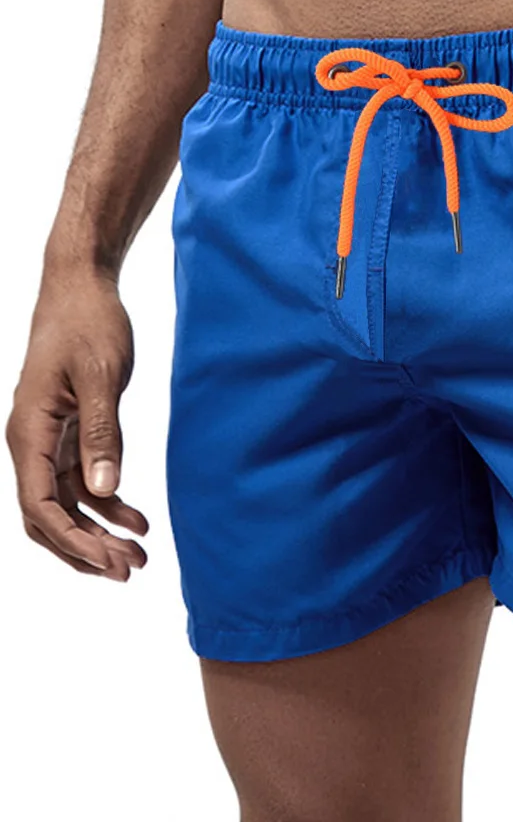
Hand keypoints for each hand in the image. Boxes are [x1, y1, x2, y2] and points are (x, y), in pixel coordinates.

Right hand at [7, 271, 147, 580]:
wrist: (83, 289)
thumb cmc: (88, 324)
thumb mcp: (100, 377)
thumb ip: (101, 433)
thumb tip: (104, 489)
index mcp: (28, 432)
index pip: (41, 505)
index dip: (74, 540)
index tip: (111, 562)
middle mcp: (31, 442)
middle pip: (48, 516)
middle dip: (85, 549)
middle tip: (130, 570)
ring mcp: (48, 439)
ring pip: (66, 503)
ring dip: (98, 532)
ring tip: (139, 554)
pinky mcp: (69, 431)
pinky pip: (81, 480)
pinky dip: (107, 503)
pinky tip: (137, 519)